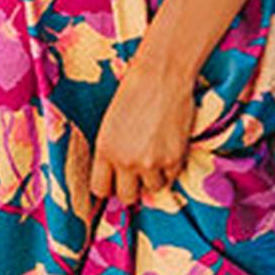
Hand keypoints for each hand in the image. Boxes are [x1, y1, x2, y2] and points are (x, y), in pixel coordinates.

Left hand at [90, 57, 196, 207]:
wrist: (161, 78)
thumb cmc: (134, 94)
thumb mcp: (110, 125)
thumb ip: (111, 152)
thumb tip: (117, 175)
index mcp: (105, 150)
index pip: (100, 189)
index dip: (109, 188)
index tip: (115, 183)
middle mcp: (125, 161)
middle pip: (127, 197)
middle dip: (132, 189)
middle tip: (137, 176)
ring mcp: (151, 162)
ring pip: (152, 188)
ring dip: (154, 177)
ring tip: (155, 156)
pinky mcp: (174, 159)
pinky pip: (172, 177)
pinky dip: (171, 168)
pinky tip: (168, 148)